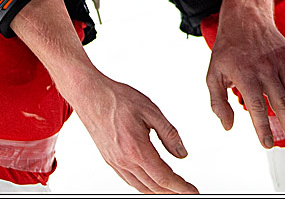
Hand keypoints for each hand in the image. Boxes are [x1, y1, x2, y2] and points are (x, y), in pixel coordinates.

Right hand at [72, 72, 198, 193]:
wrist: (90, 95)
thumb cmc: (119, 99)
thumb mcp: (151, 111)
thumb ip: (169, 134)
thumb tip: (182, 154)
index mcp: (137, 149)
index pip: (163, 177)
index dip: (181, 187)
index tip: (193, 191)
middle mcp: (124, 161)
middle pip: (153, 186)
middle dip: (173, 192)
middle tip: (188, 192)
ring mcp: (115, 163)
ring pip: (141, 186)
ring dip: (159, 191)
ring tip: (174, 190)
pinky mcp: (110, 160)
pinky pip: (129, 180)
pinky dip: (144, 185)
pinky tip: (152, 181)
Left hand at [206, 14, 284, 149]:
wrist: (245, 18)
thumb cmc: (228, 49)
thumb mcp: (213, 74)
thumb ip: (218, 103)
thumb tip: (228, 126)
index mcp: (245, 75)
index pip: (256, 107)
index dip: (262, 128)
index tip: (266, 144)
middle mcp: (265, 69)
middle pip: (281, 103)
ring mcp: (280, 62)